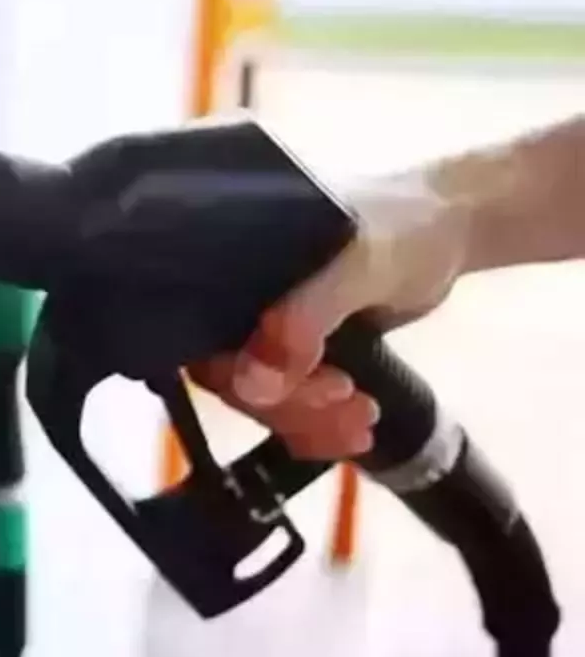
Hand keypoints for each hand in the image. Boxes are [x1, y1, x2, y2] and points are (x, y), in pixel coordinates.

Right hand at [188, 175, 472, 458]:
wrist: (453, 225)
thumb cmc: (403, 227)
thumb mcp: (358, 265)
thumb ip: (305, 317)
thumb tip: (251, 384)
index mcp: (230, 262)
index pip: (202, 335)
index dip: (238, 374)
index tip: (297, 388)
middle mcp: (236, 296)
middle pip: (231, 374)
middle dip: (288, 403)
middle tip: (346, 402)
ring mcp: (266, 326)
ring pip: (262, 395)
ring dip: (309, 420)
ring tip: (363, 419)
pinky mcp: (296, 351)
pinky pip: (288, 401)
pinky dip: (317, 425)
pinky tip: (353, 431)